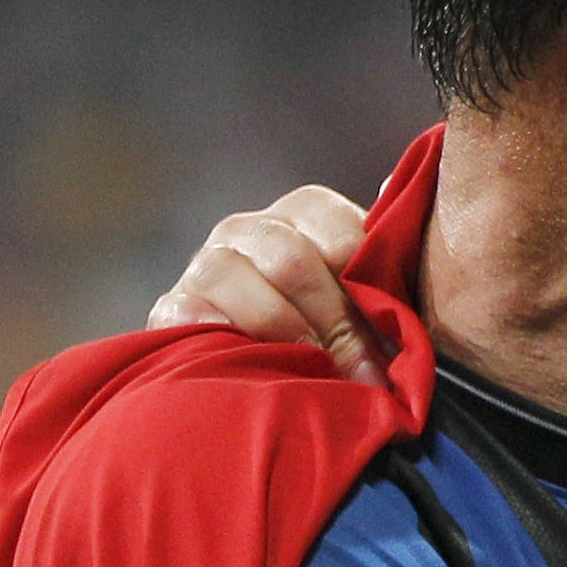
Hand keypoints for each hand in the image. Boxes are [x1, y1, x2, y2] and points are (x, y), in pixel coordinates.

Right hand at [150, 185, 382, 385]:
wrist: (247, 349)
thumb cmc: (325, 315)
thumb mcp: (361, 284)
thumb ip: (383, 250)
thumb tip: (389, 191)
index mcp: (303, 212)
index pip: (340, 235)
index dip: (368, 290)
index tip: (393, 334)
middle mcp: (250, 227)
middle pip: (294, 264)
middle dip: (337, 326)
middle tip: (367, 372)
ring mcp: (206, 264)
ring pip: (244, 289)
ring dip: (290, 339)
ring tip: (320, 376)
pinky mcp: (173, 305)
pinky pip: (197, 319)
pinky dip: (231, 345)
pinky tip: (259, 368)